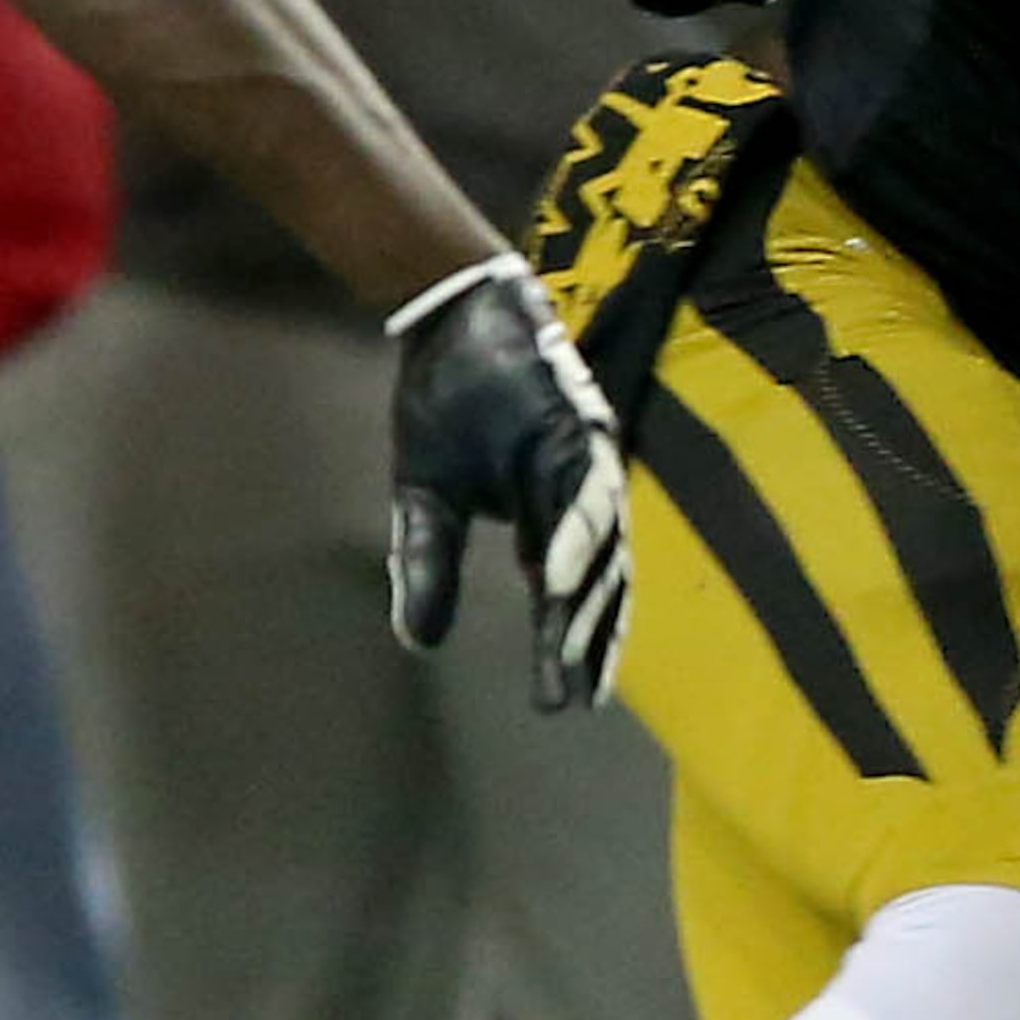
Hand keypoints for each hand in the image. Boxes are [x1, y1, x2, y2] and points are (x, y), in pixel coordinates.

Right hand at [386, 252, 631, 709]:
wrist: (449, 318)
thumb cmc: (447, 403)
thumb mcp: (425, 499)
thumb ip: (429, 567)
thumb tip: (420, 643)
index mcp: (548, 517)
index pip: (567, 594)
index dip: (566, 646)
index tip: (562, 702)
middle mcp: (581, 495)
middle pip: (598, 579)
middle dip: (589, 639)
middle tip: (582, 696)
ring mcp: (587, 461)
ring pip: (598, 542)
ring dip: (584, 598)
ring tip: (571, 653)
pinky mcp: (580, 424)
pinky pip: (581, 488)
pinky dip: (571, 534)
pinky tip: (555, 578)